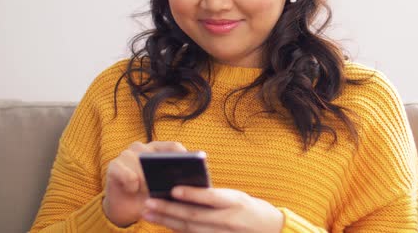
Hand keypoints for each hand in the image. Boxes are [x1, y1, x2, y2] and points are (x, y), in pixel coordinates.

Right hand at [102, 141, 186, 226]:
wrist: (126, 207)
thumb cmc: (149, 195)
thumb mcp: (164, 190)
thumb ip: (175, 182)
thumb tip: (192, 181)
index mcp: (158, 150)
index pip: (173, 147)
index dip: (182, 155)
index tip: (191, 167)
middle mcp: (142, 148)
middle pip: (156, 155)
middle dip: (162, 171)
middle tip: (167, 183)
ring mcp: (127, 154)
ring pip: (139, 162)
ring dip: (145, 179)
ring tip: (146, 189)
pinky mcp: (114, 165)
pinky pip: (125, 172)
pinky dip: (131, 182)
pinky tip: (132, 189)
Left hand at [142, 186, 283, 232]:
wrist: (269, 230)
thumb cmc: (248, 208)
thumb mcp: (236, 197)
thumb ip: (214, 195)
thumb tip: (182, 190)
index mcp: (235, 202)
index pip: (211, 198)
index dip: (192, 194)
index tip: (174, 189)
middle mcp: (229, 220)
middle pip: (194, 216)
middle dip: (169, 209)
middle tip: (148, 203)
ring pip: (190, 229)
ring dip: (167, 221)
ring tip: (149, 213)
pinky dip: (177, 230)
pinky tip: (164, 223)